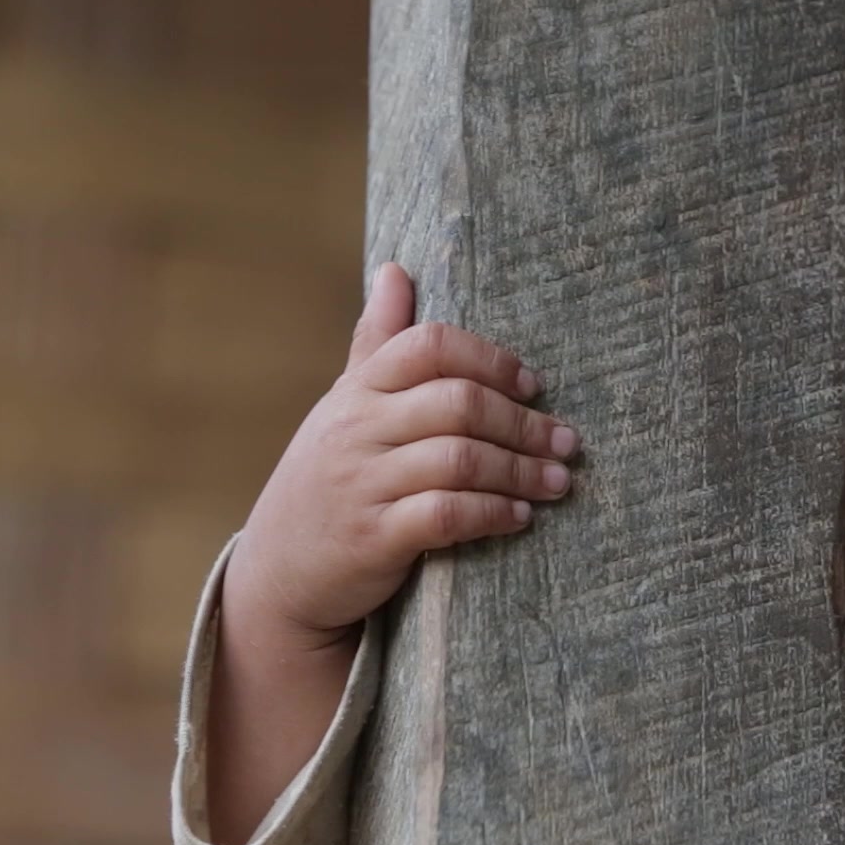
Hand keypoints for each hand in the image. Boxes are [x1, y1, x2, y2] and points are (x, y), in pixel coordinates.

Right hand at [222, 262, 576, 648]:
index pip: (429, 346)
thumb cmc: (328, 478)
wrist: (278, 574)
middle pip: (458, 403)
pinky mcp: (373, 538)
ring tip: (557, 481)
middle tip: (566, 441)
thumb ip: (377, 341)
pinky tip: (520, 515)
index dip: (490, 359)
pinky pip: (446, 514)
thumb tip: (396, 270)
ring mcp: (362, 484)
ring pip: (460, 458)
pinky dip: (492, 512)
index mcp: (357, 390)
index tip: (533, 384)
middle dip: (523, 423)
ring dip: (520, 470)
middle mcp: (357, 430)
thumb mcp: (344, 405)